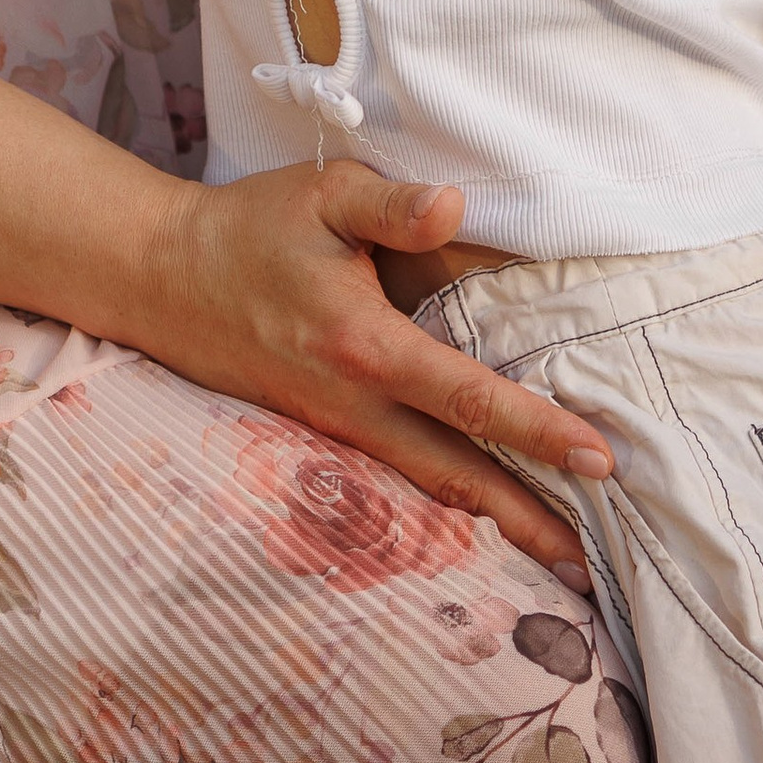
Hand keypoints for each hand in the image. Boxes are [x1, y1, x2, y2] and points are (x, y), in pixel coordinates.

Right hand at [137, 160, 612, 585]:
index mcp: (364, 345)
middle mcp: (352, 405)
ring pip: (425, 488)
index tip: (600, 459)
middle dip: (526, 523)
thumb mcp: (323, 196)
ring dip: (492, 525)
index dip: (539, 431)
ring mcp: (334, 429)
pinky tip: (481, 514)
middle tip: (592, 565)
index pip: (469, 398)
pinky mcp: (322, 433)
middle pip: (454, 478)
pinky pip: (395, 477)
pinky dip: (445, 503)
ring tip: (555, 557)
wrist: (162, 278)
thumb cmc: (251, 229)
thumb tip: (455, 209)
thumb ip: (393, 206)